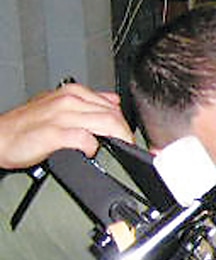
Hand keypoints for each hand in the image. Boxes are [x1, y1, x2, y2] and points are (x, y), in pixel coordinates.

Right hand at [0, 84, 133, 169]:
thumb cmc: (27, 126)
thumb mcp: (59, 106)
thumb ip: (87, 103)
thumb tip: (113, 101)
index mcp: (72, 92)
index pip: (113, 105)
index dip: (125, 124)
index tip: (129, 137)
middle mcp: (69, 101)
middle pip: (114, 116)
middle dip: (126, 134)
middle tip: (127, 148)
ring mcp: (62, 116)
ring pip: (106, 124)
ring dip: (116, 140)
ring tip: (114, 151)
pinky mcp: (54, 133)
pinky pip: (86, 139)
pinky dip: (92, 148)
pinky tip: (87, 153)